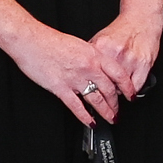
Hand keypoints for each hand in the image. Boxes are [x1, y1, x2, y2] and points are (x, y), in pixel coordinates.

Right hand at [6, 25, 122, 126]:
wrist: (30, 40)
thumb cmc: (51, 41)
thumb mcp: (80, 45)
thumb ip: (92, 57)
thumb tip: (101, 68)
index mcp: (94, 55)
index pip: (119, 74)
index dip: (127, 87)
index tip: (131, 95)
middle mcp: (88, 67)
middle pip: (109, 90)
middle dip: (116, 104)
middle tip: (119, 111)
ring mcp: (75, 78)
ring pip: (96, 100)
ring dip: (105, 112)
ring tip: (110, 119)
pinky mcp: (60, 87)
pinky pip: (76, 106)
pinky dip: (85, 116)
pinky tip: (90, 122)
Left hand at [91, 9, 162, 96]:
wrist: (142, 19)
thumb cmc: (122, 30)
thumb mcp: (101, 39)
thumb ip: (92, 55)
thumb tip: (82, 71)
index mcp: (101, 47)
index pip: (92, 75)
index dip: (91, 85)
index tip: (92, 91)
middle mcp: (115, 53)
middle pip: (106, 84)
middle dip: (105, 92)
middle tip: (105, 95)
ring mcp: (130, 59)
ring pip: (121, 88)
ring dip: (119, 92)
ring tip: (117, 91)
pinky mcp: (144, 64)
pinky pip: (136, 87)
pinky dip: (132, 91)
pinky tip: (130, 90)